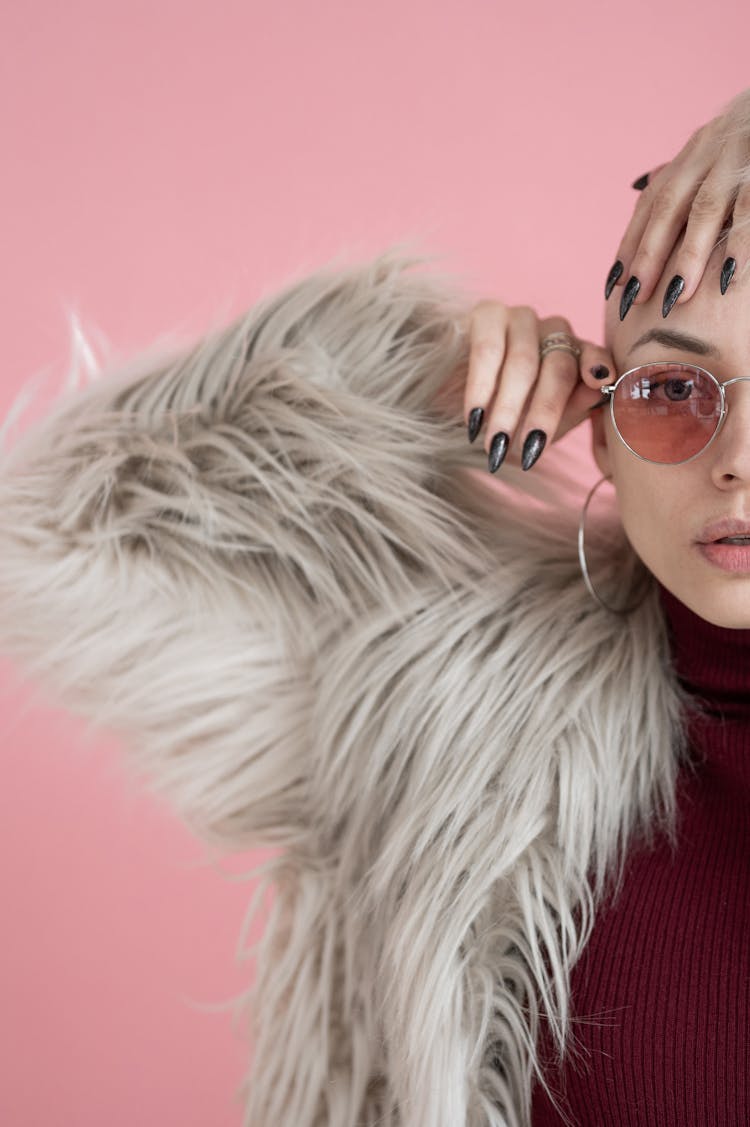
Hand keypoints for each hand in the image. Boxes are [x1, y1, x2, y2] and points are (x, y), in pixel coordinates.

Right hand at [462, 301, 614, 472]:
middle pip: (558, 366)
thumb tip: (598, 388)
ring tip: (495, 443)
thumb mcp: (544, 424)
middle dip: (544, 411)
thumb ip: (572, 408)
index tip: (599, 381)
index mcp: (578, 354)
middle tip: (529, 450)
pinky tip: (474, 418)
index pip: (595, 356)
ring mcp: (523, 318)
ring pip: (523, 361)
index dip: (597, 366)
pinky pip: (487, 349)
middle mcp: (555, 330)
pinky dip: (480, 387)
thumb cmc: (512, 417)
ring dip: (507, 407)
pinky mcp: (487, 313)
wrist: (467, 408)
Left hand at [606, 87, 749, 317]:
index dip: (631, 242)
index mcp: (694, 151)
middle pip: (669, 206)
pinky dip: (740, 242)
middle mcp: (710, 150)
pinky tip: (729, 277)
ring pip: (706, 209)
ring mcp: (738, 155)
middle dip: (649, 254)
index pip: (652, 201)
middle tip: (634, 298)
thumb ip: (683, 168)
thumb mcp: (716, 144)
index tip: (614, 283)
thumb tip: (643, 184)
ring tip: (676, 296)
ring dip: (689, 255)